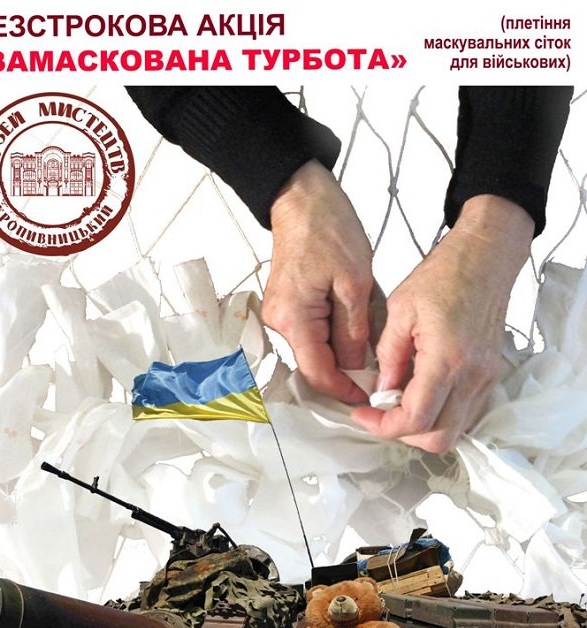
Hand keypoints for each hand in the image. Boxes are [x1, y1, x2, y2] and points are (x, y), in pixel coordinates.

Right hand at [262, 160, 378, 404]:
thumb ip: (355, 332)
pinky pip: (313, 334)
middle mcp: (280, 323)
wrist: (302, 198)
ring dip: (343, 354)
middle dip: (347, 373)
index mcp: (294, 319)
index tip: (370, 396)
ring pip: (315, 351)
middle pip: (315, 365)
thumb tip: (357, 368)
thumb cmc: (327, 228)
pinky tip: (356, 325)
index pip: (318, 374)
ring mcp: (281, 315)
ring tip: (372, 343)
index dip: (345, 390)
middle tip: (380, 373)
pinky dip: (335, 337)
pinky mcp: (288, 307)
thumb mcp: (354, 283)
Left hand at [352, 196, 534, 453]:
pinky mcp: (490, 375)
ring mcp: (485, 379)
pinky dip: (439, 413)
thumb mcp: (401, 309)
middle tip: (379, 414)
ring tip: (397, 401)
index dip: (383, 426)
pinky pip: (465, 413)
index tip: (363, 413)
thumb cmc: (446, 273)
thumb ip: (388, 356)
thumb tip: (380, 390)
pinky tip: (419, 391)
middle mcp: (472, 377)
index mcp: (447, 360)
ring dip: (422, 426)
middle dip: (404, 434)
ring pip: (454, 430)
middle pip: (439, 439)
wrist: (487, 256)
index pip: (415, 419)